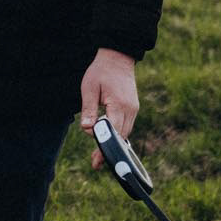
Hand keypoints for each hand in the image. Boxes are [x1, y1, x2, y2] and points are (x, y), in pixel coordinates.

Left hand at [79, 47, 138, 169]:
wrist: (118, 57)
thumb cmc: (101, 71)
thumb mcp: (90, 88)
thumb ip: (88, 109)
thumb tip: (86, 129)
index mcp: (119, 105)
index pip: (113, 132)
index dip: (105, 147)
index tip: (97, 160)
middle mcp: (130, 110)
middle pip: (121, 137)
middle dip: (108, 150)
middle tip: (95, 163)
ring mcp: (133, 109)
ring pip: (125, 133)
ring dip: (113, 144)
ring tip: (98, 155)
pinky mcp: (132, 108)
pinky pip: (126, 126)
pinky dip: (117, 135)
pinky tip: (107, 139)